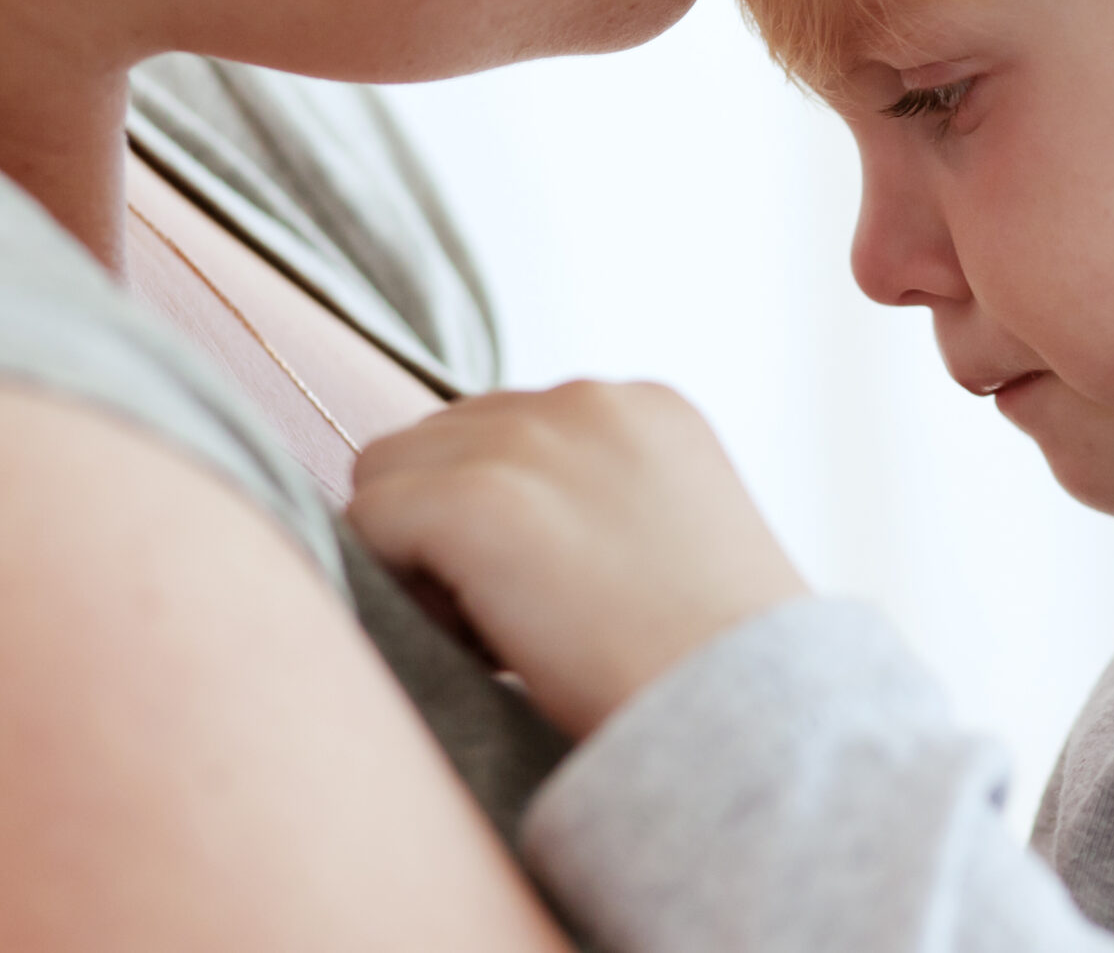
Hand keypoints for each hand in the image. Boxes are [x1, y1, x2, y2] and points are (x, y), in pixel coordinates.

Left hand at [347, 380, 807, 738]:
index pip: (503, 424)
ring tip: (497, 626)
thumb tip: (488, 519)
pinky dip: (398, 585)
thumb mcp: (674, 537)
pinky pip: (366, 521)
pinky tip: (477, 636)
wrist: (747, 715)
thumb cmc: (713, 661)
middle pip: (436, 437)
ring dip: (417, 549)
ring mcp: (529, 442)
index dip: (501, 511)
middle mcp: (587, 399)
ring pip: (386, 472)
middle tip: (519, 617)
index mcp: (646, 406)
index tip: (555, 587)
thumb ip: (595, 495)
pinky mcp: (477, 500)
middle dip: (450, 522)